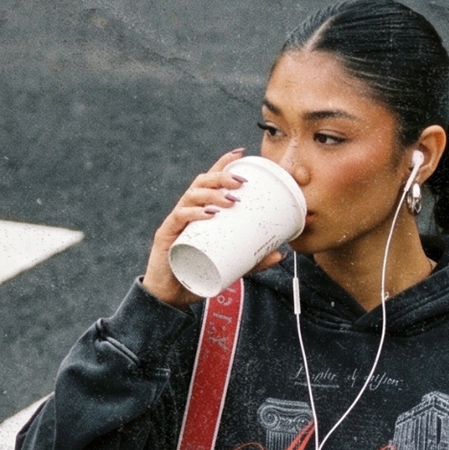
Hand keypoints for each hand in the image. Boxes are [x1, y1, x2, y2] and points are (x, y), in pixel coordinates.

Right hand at [142, 150, 286, 306]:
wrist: (171, 296)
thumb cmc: (197, 273)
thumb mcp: (231, 265)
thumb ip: (253, 260)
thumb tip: (281, 253)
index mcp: (199, 211)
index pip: (210, 180)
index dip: (223, 163)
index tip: (241, 153)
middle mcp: (187, 211)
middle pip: (202, 183)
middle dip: (222, 177)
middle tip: (241, 183)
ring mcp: (176, 222)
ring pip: (192, 196)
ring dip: (212, 194)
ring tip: (230, 199)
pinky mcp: (167, 236)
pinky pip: (180, 218)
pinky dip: (194, 214)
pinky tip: (208, 214)